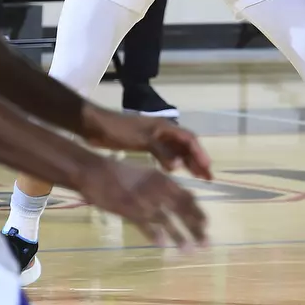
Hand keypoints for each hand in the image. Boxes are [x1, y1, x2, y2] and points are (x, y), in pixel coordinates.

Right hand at [75, 157, 207, 249]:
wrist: (94, 171)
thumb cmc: (119, 173)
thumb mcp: (146, 174)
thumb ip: (163, 185)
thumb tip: (183, 197)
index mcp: (162, 178)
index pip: (186, 197)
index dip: (198, 212)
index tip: (206, 225)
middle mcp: (156, 188)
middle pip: (182, 210)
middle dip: (195, 227)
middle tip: (205, 243)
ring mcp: (142, 199)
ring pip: (166, 220)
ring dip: (179, 236)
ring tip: (188, 250)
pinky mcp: (128, 209)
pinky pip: (145, 225)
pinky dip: (154, 235)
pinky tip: (162, 245)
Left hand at [83, 107, 212, 180]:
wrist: (96, 126)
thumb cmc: (119, 130)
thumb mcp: (141, 140)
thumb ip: (161, 152)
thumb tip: (178, 166)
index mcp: (165, 126)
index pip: (189, 139)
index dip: (199, 153)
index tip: (207, 168)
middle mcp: (163, 131)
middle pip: (186, 146)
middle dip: (198, 160)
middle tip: (208, 178)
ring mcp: (155, 138)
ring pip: (177, 151)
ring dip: (188, 163)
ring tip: (198, 178)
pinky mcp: (146, 144)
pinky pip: (166, 154)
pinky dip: (173, 163)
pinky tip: (176, 173)